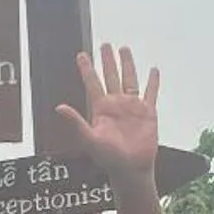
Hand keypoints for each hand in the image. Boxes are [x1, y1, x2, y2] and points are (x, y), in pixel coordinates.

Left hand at [53, 45, 160, 182]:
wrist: (130, 168)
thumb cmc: (109, 158)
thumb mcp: (89, 139)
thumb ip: (76, 122)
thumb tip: (59, 107)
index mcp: (101, 109)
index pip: (92, 83)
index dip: (86, 69)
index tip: (81, 55)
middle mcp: (116, 104)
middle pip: (110, 76)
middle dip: (107, 61)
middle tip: (104, 45)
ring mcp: (132, 107)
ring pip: (129, 79)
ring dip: (127, 64)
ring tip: (124, 49)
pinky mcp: (148, 112)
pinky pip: (151, 92)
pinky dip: (153, 81)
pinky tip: (153, 70)